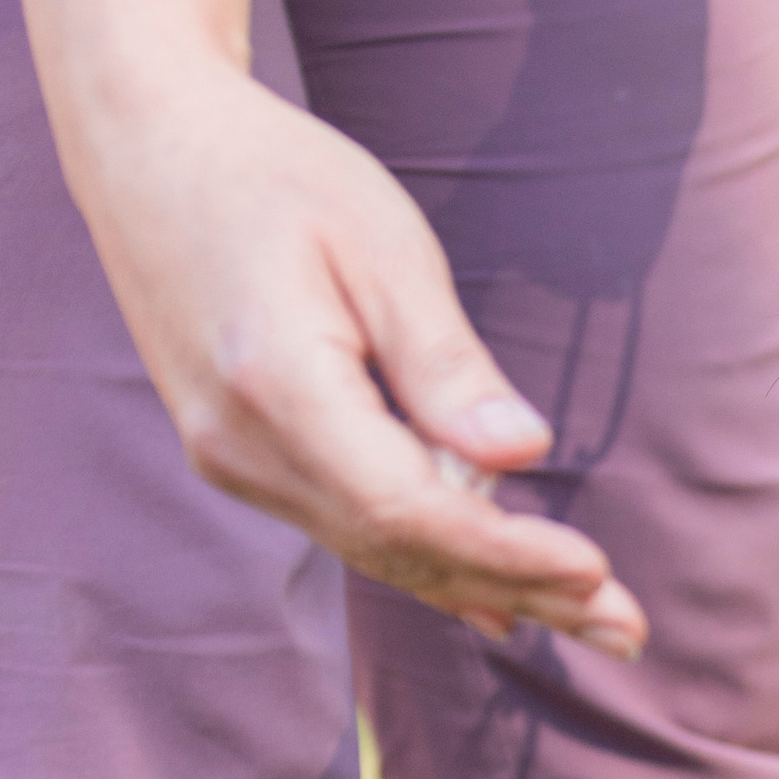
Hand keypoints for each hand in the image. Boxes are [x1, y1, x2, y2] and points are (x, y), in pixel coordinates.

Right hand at [64, 72, 648, 651]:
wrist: (150, 150)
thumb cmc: (277, 178)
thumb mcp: (382, 249)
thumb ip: (446, 366)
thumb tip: (521, 459)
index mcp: (276, 385)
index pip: (406, 508)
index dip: (505, 550)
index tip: (596, 570)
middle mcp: (239, 445)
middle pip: (396, 547)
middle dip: (517, 589)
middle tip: (627, 628)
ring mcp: (229, 459)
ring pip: (373, 549)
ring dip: (482, 586)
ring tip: (588, 619)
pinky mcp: (237, 454)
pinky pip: (345, 525)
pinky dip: (426, 558)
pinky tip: (493, 605)